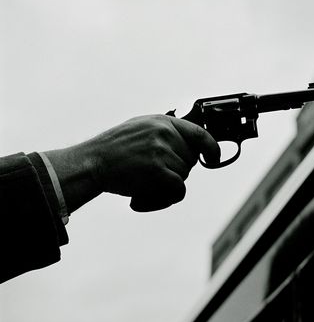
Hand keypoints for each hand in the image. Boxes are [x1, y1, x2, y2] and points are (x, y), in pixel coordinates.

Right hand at [45, 115, 220, 212]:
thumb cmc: (113, 150)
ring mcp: (162, 150)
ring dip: (166, 188)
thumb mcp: (140, 128)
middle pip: (190, 161)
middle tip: (151, 176)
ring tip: (141, 186)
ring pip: (183, 177)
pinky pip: (178, 190)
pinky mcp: (157, 170)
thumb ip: (164, 132)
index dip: (212, 147)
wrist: (91, 163)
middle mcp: (165, 133)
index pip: (199, 133)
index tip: (214, 157)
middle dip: (175, 172)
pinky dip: (164, 199)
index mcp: (162, 122)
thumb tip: (187, 143)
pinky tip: (142, 199)